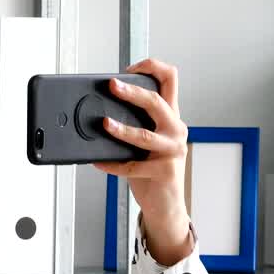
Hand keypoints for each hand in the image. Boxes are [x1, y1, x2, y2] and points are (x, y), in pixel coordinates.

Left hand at [93, 58, 192, 264]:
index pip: (170, 79)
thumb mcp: (145, 143)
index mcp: (171, 117)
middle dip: (132, 92)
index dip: (151, 67)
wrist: (165, 206)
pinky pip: (132, 166)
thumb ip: (133, 125)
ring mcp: (173, 151)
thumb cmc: (151, 170)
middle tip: (112, 86)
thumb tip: (98, 113)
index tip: (129, 67)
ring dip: (121, 129)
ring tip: (104, 124)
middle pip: (157, 102)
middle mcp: (176, 130)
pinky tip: (98, 162)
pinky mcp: (165, 172)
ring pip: (145, 135)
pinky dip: (112, 164)